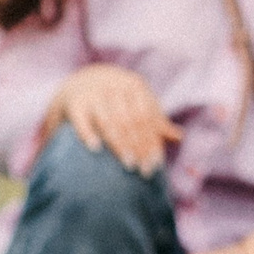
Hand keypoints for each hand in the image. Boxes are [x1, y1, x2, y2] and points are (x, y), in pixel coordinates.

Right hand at [42, 64, 177, 174]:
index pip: (147, 117)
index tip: (156, 165)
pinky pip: (81, 120)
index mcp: (134, 85)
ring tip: (129, 164)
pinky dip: (88, 134)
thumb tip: (179, 137)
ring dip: (120, 144)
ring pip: (109, 121)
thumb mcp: (137, 103)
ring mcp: (94, 93)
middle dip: (140, 147)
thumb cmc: (118, 99)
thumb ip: (155, 121)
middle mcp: (114, 87)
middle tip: (144, 171)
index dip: (152, 141)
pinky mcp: (75, 102)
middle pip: (131, 121)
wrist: (81, 82)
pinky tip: (96, 149)